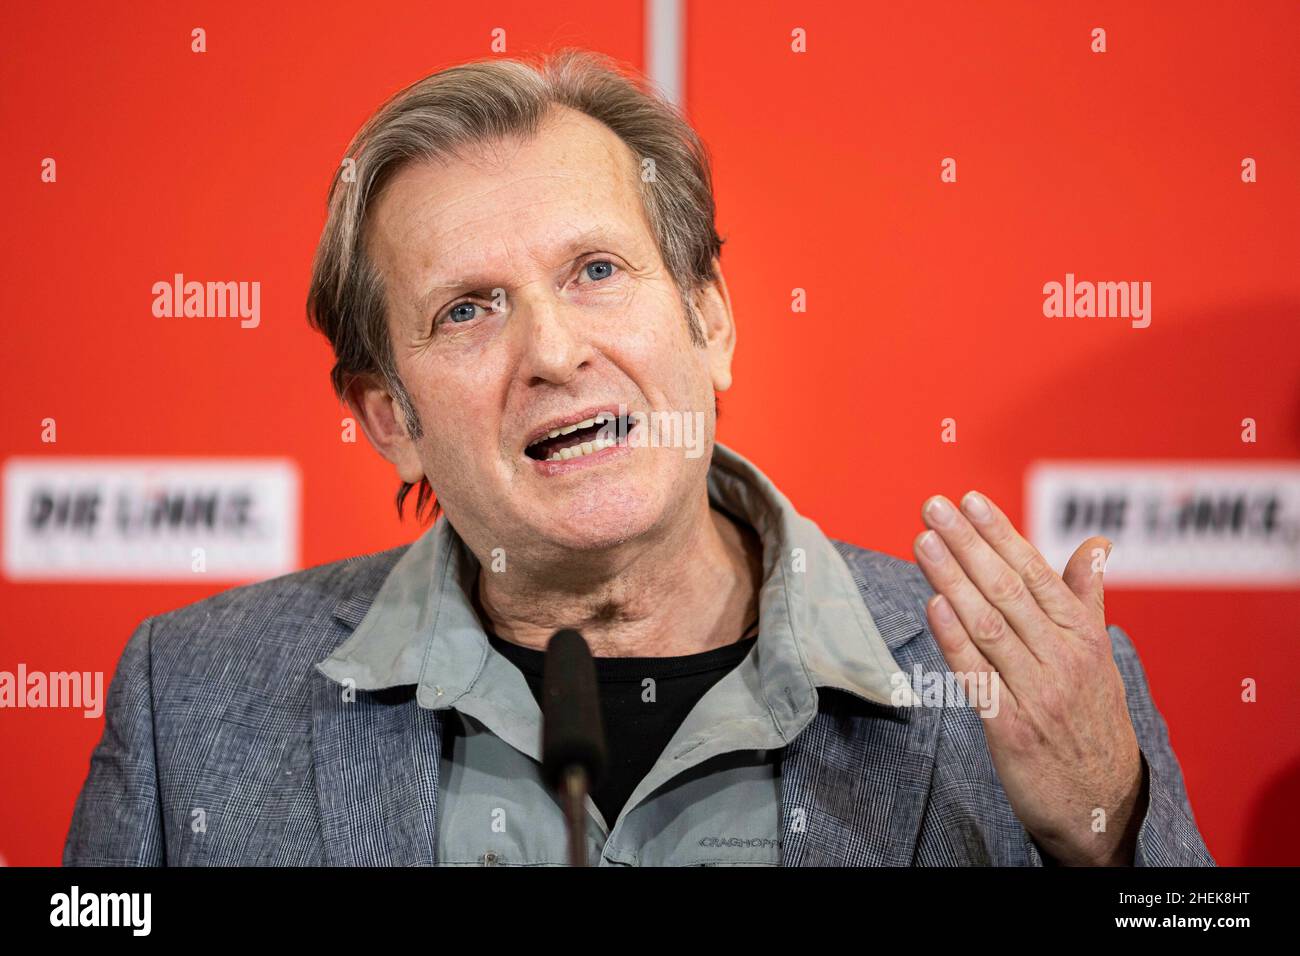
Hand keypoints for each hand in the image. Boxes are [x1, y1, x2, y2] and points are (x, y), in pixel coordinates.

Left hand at [912, 491, 1145, 865]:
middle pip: (1006, 591)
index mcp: (1083, 637)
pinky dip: (954, 640)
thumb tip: (1096, 544)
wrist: (1104, 806)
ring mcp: (1037, 694)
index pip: (1035, 574)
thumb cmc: (1095, 721)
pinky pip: (977, 677)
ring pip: (988, 626)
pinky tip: (933, 606)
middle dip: (967, 545)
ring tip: (924, 543)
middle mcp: (1062, 660)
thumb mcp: (1101, 657)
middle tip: (933, 507)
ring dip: (952, 580)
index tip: (970, 500)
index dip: (1000, 535)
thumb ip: (1087, 598)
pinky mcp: (1011, 729)